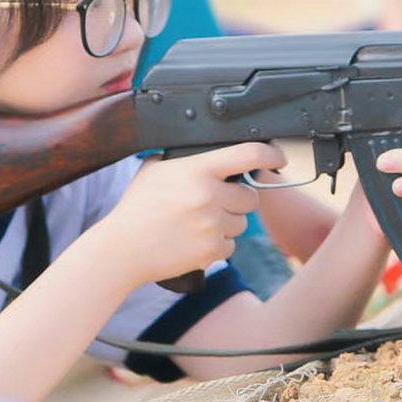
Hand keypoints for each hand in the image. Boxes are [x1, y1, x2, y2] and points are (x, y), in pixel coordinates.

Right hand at [101, 143, 279, 283]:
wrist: (123, 248)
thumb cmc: (137, 207)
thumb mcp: (155, 170)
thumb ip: (183, 159)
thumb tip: (202, 151)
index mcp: (198, 170)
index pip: (248, 155)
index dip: (270, 155)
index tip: (278, 158)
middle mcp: (209, 196)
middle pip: (250, 197)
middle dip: (236, 200)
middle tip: (212, 203)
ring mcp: (212, 225)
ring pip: (242, 223)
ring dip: (227, 224)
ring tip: (197, 224)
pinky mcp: (212, 251)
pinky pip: (230, 246)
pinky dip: (217, 245)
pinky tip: (193, 241)